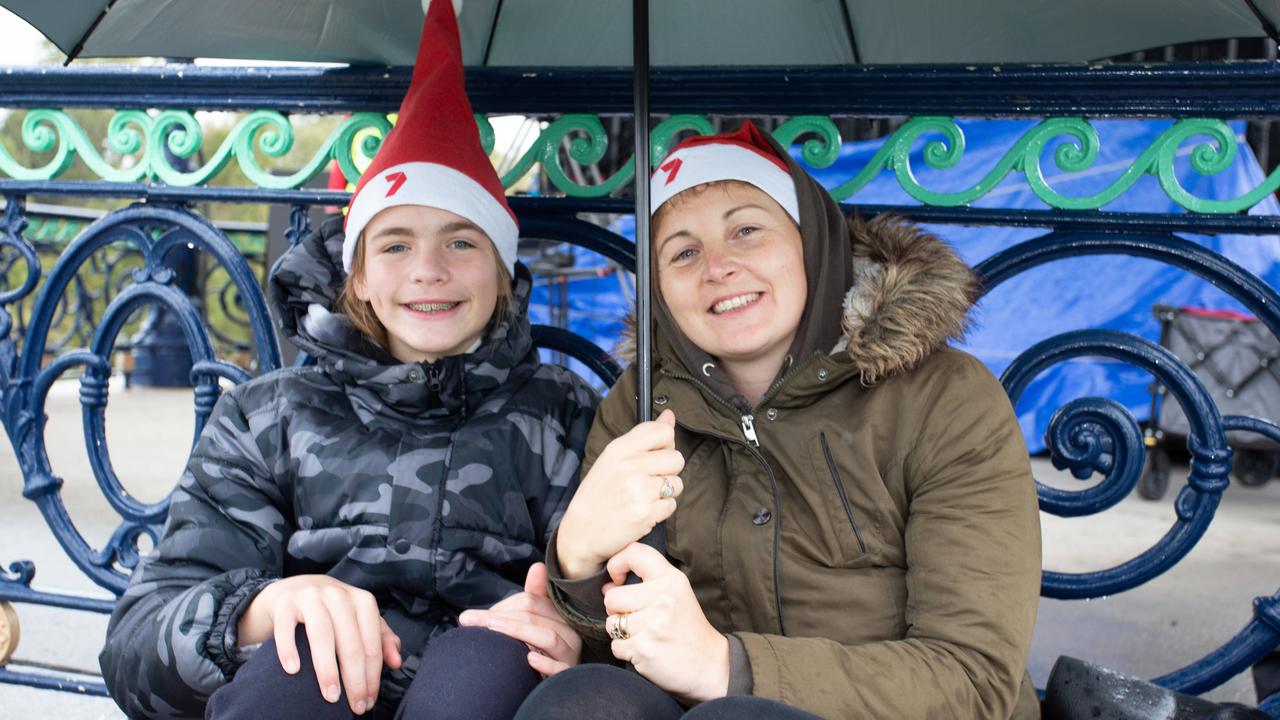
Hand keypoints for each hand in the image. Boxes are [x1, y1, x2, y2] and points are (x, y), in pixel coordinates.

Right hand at [237, 574, 400, 714]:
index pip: (371, 644)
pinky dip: (289, 650)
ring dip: (327, 670)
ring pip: (322, 636)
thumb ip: (382, 639)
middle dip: (354, 679)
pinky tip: (294, 670)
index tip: (369, 700)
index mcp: (362, 601)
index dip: (372, 675)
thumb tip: (396, 662)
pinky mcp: (286, 604)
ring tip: (331, 695)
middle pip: (350, 643)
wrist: (295, 589)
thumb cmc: (334, 611)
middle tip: (354, 706)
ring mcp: (311, 597)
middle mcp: (338, 596)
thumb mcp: (361, 619)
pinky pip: (287, 629)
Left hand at [458, 563, 581, 675]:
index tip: (472, 617)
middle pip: (535, 616)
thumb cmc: (539, 650)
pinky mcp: (567, 674)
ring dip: (518, 631)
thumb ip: (533, 597)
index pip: (531, 601)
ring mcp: (569, 655)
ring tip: (493, 632)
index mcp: (558, 616)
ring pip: (548, 636)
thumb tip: (538, 567)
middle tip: (471, 622)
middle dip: (501, 617)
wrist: (545, 685)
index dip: (502, 605)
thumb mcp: (533, 623)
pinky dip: (545, 662)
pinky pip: (560, 667)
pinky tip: (528, 658)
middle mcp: (568, 632)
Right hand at [555, 409, 683, 577]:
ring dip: (666, 492)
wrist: (581, 532)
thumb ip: (643, 436)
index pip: (663, 432)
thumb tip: (669, 415)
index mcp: (620, 448)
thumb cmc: (599, 493)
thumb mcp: (613, 458)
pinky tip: (645, 511)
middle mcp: (630, 466)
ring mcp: (639, 490)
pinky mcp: (646, 514)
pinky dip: (662, 510)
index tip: (655, 455)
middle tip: (650, 481)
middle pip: (677, 459)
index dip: (666, 445)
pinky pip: (671, 505)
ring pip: (677, 483)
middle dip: (669, 471)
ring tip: (645, 497)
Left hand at [602, 543, 728, 702]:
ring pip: (611, 624)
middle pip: (612, 597)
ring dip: (621, 633)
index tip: (618, 580)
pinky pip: (616, 646)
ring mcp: (652, 625)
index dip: (617, 564)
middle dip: (617, 611)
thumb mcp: (677, 593)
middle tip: (636, 618)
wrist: (710, 664)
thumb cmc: (688, 627)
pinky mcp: (644, 649)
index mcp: (671, 579)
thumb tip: (607, 586)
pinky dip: (626, 651)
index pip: (634, 553)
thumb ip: (646, 583)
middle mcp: (662, 599)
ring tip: (644, 635)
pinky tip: (646, 649)